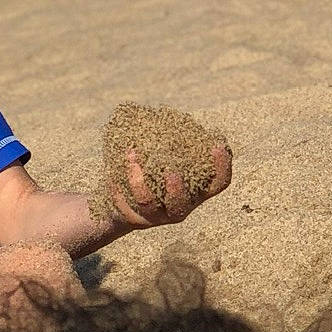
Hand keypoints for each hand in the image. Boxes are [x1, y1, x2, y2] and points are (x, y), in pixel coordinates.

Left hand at [105, 142, 232, 231]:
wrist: (125, 202)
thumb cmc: (155, 170)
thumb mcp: (168, 156)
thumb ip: (173, 142)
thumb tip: (164, 113)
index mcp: (196, 191)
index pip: (219, 184)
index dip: (222, 167)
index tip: (217, 145)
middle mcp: (179, 208)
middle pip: (182, 205)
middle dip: (176, 190)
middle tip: (170, 171)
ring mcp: (155, 217)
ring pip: (148, 205)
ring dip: (138, 181)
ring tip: (131, 154)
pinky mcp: (132, 218)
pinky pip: (123, 204)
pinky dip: (116, 185)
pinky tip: (110, 168)